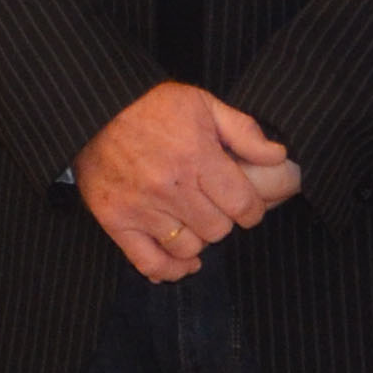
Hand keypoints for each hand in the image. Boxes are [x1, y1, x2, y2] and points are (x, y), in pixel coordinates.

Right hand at [74, 83, 297, 282]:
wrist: (94, 110)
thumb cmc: (151, 106)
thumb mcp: (203, 103)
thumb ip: (244, 130)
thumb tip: (279, 156)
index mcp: (196, 157)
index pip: (243, 206)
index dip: (251, 209)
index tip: (245, 204)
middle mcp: (170, 187)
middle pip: (218, 231)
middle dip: (223, 221)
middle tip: (215, 207)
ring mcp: (142, 208)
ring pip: (189, 248)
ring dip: (197, 239)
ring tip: (192, 222)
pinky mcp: (117, 221)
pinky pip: (150, 261)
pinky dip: (169, 269)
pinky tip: (182, 263)